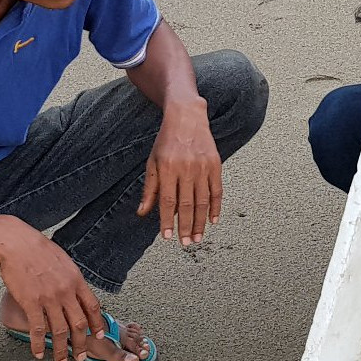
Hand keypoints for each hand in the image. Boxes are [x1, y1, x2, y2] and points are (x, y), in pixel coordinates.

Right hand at [0, 216, 105, 360]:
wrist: (16, 244)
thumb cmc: (38, 250)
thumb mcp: (64, 262)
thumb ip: (71, 280)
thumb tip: (76, 292)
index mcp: (76, 280)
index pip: (93, 306)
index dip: (97, 324)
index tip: (98, 335)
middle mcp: (66, 291)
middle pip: (79, 323)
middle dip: (82, 344)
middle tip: (81, 356)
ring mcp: (49, 298)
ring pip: (61, 331)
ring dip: (62, 350)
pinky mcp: (31, 303)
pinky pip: (38, 329)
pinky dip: (39, 344)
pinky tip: (38, 353)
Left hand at [137, 97, 221, 245]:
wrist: (187, 117)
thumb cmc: (166, 141)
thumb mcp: (153, 162)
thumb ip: (149, 188)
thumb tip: (143, 212)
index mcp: (167, 168)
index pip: (167, 200)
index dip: (167, 220)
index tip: (167, 237)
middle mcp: (186, 168)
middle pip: (186, 204)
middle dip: (185, 226)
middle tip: (185, 243)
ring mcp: (202, 167)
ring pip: (203, 201)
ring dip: (200, 222)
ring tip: (197, 238)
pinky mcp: (215, 165)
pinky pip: (217, 191)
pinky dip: (216, 207)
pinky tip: (213, 220)